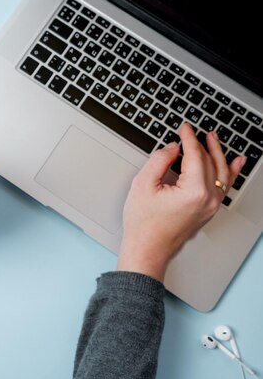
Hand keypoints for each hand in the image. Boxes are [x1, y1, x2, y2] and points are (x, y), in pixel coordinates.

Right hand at [117, 123, 245, 280]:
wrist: (147, 249)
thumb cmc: (143, 225)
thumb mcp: (143, 185)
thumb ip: (159, 160)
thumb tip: (172, 148)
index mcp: (194, 191)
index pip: (195, 155)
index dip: (189, 138)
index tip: (184, 128)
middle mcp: (208, 199)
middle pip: (210, 162)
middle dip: (202, 144)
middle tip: (194, 131)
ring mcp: (211, 206)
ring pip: (221, 173)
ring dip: (218, 153)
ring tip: (214, 139)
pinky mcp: (209, 211)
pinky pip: (224, 187)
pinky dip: (230, 172)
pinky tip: (234, 164)